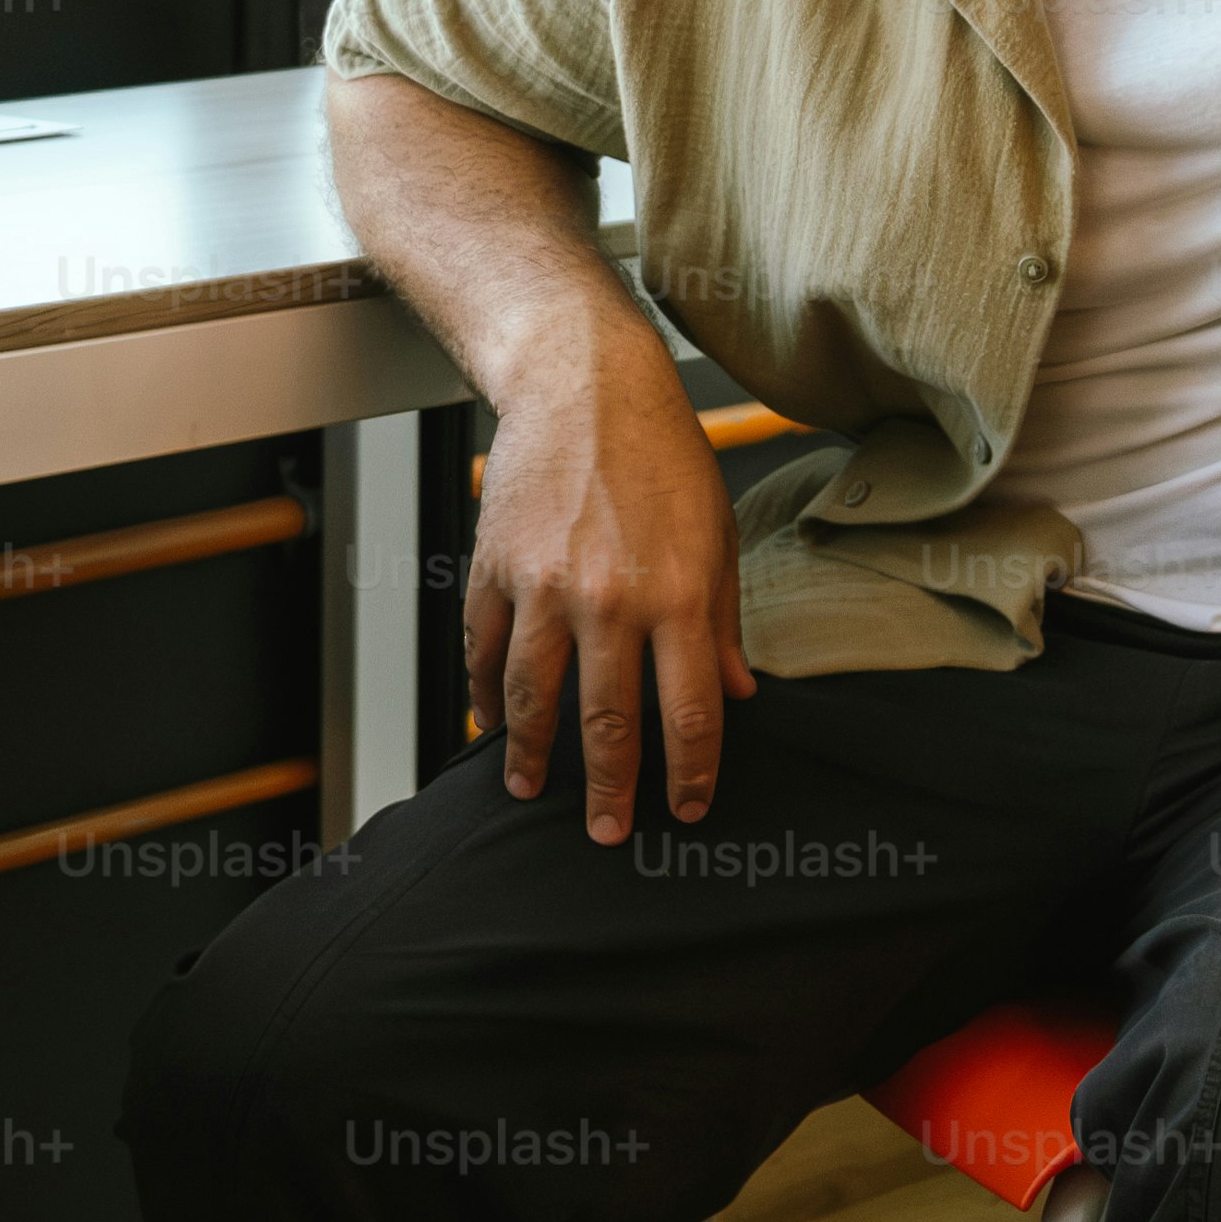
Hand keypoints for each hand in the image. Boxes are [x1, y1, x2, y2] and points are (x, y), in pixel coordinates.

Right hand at [466, 336, 753, 841]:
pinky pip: (483, 651)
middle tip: (608, 835)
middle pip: (606, 723)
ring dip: (532, 757)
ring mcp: (543, 586)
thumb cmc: (659, 456)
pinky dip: (484, 697)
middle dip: (608, 791)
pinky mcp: (494, 569)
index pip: (688, 714)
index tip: (685, 810)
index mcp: (676, 596)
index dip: (688, 774)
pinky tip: (493, 725)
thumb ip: (722, 623)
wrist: (582, 386)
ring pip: (532, 699)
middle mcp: (610, 599)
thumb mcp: (716, 537)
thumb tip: (737, 693)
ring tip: (532, 791)